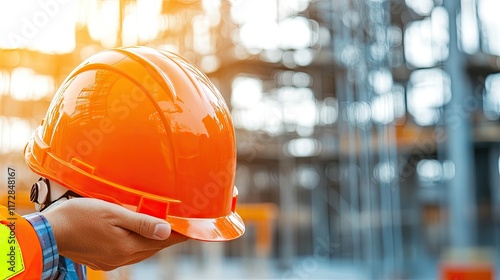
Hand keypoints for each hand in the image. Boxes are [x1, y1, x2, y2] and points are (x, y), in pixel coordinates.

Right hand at [42, 198, 187, 270]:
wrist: (49, 231)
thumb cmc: (80, 216)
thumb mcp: (113, 213)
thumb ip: (141, 222)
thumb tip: (166, 230)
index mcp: (126, 247)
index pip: (161, 241)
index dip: (178, 235)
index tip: (192, 230)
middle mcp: (121, 258)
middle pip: (153, 248)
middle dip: (168, 238)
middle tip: (182, 228)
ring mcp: (111, 261)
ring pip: (141, 252)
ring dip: (153, 242)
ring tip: (165, 231)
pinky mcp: (102, 260)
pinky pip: (128, 253)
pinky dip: (138, 245)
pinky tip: (139, 237)